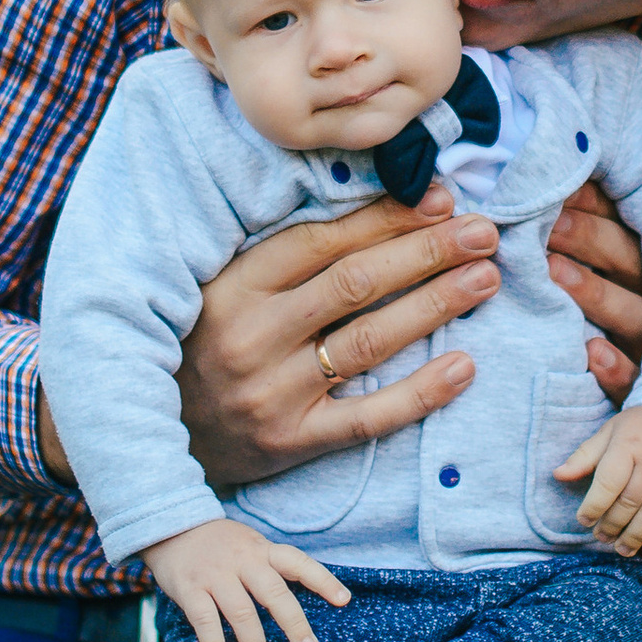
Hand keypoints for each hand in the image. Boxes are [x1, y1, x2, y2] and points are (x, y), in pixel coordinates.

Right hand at [144, 521, 350, 641]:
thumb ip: (270, 568)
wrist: (170, 526)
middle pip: (274, 592)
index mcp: (261, 550)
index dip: (322, 580)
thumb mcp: (249, 545)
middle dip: (293, 623)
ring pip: (241, 613)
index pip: (298, 562)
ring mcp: (215, 575)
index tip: (343, 600)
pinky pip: (205, 621)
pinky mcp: (189, 589)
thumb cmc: (219, 545)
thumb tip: (296, 605)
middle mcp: (242, 561)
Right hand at [178, 189, 499, 489]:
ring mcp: (273, 393)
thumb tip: (373, 211)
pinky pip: (368, 417)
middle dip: (427, 252)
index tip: (440, 199)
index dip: (386, 217)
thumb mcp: (221, 290)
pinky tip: (464, 365)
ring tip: (484, 279)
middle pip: (355, 284)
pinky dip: (420, 392)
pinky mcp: (291, 442)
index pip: (323, 242)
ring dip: (435, 306)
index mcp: (233, 287)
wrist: (156, 434)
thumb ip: (281, 257)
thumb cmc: (199, 347)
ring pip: (368, 342)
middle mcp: (252, 337)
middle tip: (484, 232)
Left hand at [545, 179, 641, 403]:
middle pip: (626, 260)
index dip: (590, 203)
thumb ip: (570, 238)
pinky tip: (591, 352)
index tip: (554, 182)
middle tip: (543, 219)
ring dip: (594, 292)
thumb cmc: (600, 325)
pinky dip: (615, 367)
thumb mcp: (603, 274)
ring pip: (631, 313)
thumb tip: (532, 192)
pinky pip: (634, 380)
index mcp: (640, 265)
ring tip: (554, 271)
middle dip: (587, 237)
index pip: (619, 223)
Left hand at [555, 402, 641, 558]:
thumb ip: (584, 456)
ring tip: (621, 547)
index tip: (584, 520)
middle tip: (601, 537)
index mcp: (630, 442)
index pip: (608, 482)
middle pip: (630, 503)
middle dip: (612, 525)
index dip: (593, 507)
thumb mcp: (609, 433)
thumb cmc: (639, 429)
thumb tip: (557, 475)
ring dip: (635, 537)